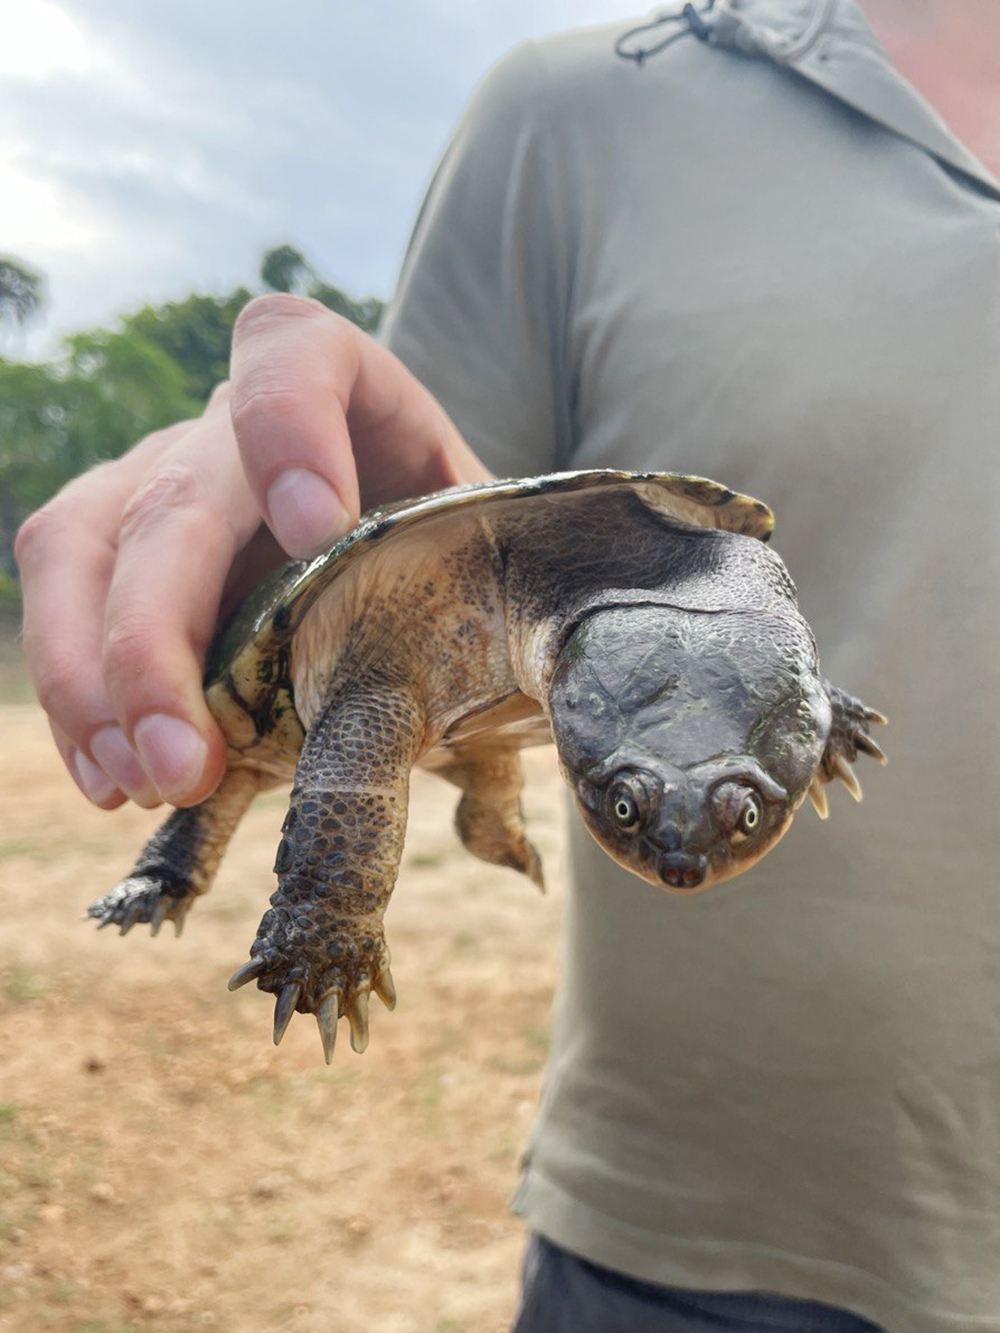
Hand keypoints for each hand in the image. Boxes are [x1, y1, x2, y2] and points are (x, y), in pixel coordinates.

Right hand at [16, 294, 490, 810]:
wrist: (406, 567)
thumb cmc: (455, 558)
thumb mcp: (487, 565)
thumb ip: (498, 606)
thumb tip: (531, 729)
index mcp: (344, 388)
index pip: (294, 352)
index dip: (290, 425)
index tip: (314, 528)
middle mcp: (231, 427)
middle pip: (171, 493)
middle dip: (158, 637)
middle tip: (187, 763)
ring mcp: (160, 481)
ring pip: (80, 546)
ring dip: (95, 679)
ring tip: (146, 783)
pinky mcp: (115, 548)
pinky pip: (62, 609)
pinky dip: (82, 705)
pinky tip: (116, 779)